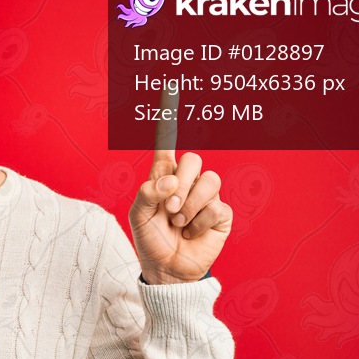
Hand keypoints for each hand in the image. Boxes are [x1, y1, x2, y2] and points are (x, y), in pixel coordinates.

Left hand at [128, 91, 232, 283]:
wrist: (167, 270)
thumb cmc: (150, 240)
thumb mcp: (138, 215)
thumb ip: (147, 193)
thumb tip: (171, 181)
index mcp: (164, 177)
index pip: (168, 145)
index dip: (169, 119)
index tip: (170, 89)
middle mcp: (186, 183)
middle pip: (193, 159)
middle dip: (179, 184)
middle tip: (168, 207)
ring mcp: (206, 197)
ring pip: (209, 180)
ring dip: (188, 206)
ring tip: (178, 222)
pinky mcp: (221, 214)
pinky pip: (216, 206)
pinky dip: (198, 223)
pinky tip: (191, 232)